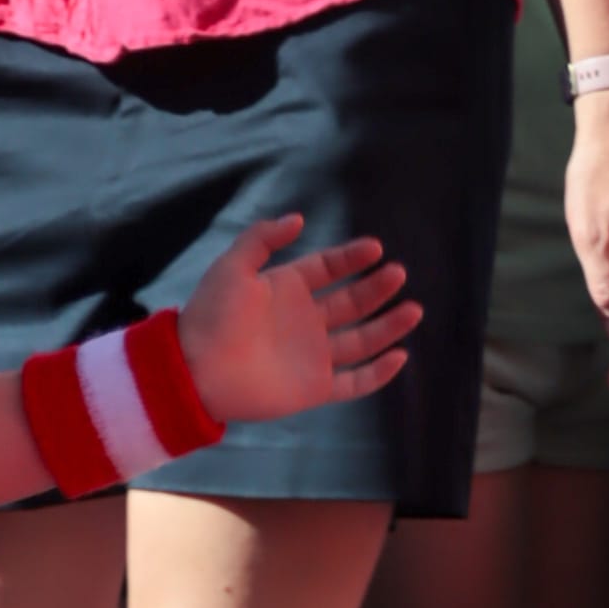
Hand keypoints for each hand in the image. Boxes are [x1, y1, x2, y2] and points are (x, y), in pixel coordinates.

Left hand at [177, 217, 420, 425]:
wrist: (195, 369)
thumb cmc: (210, 315)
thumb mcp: (233, 266)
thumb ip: (262, 238)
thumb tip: (298, 219)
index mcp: (286, 290)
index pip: (328, 269)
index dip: (351, 258)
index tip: (374, 248)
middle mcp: (304, 321)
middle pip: (351, 302)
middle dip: (377, 288)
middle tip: (398, 274)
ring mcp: (311, 356)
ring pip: (361, 340)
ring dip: (388, 326)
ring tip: (413, 310)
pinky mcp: (314, 388)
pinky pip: (354, 382)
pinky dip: (378, 373)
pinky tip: (399, 355)